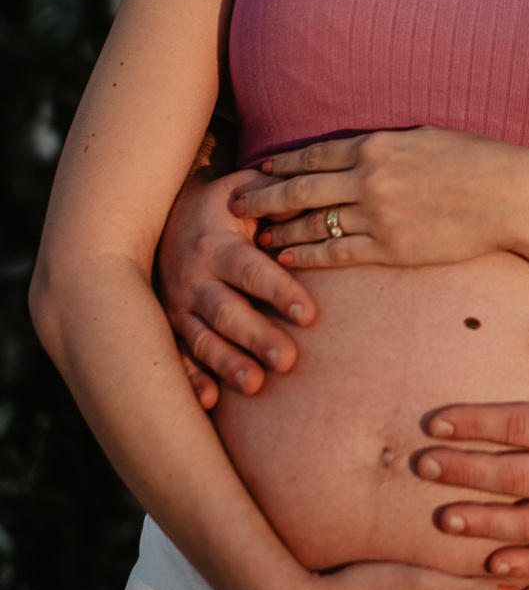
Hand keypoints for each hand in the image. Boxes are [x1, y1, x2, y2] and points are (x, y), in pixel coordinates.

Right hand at [158, 170, 316, 404]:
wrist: (159, 216)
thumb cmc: (218, 206)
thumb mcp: (240, 189)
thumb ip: (272, 197)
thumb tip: (308, 206)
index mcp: (216, 247)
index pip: (252, 271)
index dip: (279, 291)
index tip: (308, 314)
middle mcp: (194, 279)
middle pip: (227, 312)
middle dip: (257, 337)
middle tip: (288, 360)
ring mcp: (179, 307)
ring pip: (202, 340)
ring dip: (227, 364)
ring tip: (254, 385)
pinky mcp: (170, 327)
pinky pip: (178, 356)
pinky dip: (191, 379)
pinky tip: (209, 400)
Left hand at [232, 127, 528, 269]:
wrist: (511, 194)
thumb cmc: (475, 160)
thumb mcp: (426, 136)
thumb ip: (388, 144)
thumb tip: (361, 148)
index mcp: (377, 144)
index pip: (313, 155)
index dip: (280, 165)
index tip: (257, 171)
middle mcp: (370, 177)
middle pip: (300, 189)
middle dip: (263, 198)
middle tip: (235, 206)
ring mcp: (379, 214)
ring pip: (314, 224)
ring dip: (281, 230)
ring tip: (258, 238)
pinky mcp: (393, 247)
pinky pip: (338, 254)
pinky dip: (308, 256)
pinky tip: (289, 258)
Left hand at [414, 320, 528, 578]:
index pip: (517, 425)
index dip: (472, 423)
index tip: (434, 423)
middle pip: (512, 475)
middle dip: (463, 471)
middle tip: (422, 468)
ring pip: (528, 523)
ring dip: (483, 523)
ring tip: (445, 520)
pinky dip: (525, 567)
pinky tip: (491, 565)